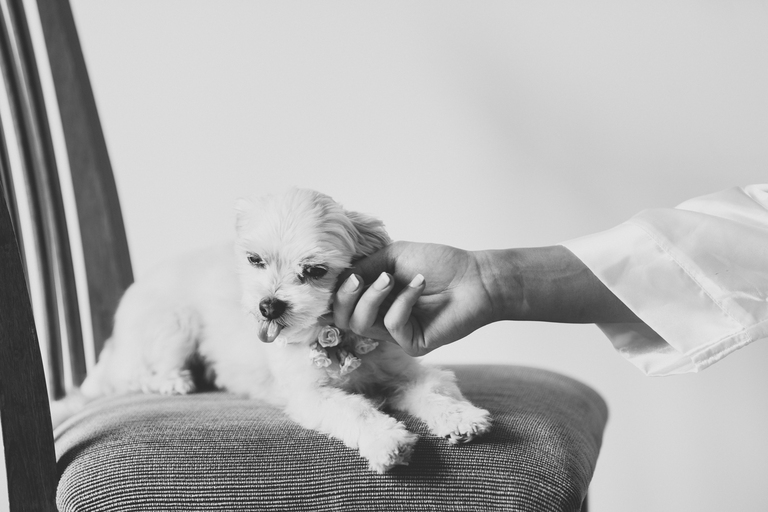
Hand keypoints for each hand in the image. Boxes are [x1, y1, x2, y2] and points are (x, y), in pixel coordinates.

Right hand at [332, 241, 498, 355]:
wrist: (476, 278)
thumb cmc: (438, 264)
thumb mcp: (393, 257)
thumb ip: (364, 267)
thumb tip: (337, 277)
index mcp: (374, 298)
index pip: (340, 303)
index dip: (335, 290)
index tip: (345, 272)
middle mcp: (381, 318)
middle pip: (343, 319)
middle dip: (345, 297)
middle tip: (358, 279)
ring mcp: (396, 333)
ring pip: (362, 324)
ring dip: (372, 296)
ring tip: (391, 278)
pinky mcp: (413, 344)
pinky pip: (393, 326)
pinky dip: (403, 301)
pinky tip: (419, 284)